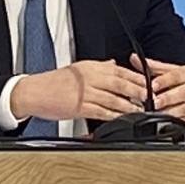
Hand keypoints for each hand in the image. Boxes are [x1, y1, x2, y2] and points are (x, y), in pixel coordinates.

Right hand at [10, 60, 147, 122]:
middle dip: (138, 91)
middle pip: (121, 83)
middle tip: (151, 98)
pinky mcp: (79, 107)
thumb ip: (99, 67)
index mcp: (92, 67)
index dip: (137, 77)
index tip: (149, 84)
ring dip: (129, 106)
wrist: (34, 91)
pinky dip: (114, 116)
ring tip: (141, 110)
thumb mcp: (79, 68)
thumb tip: (115, 64)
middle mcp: (90, 77)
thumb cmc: (55, 81)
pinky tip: (123, 119)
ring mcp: (85, 92)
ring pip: (114, 99)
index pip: (120, 70)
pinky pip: (101, 112)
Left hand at [130, 55, 184, 126]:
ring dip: (170, 113)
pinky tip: (168, 123)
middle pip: (181, 93)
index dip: (164, 80)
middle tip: (154, 103)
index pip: (176, 75)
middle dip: (167, 99)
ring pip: (184, 109)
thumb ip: (155, 67)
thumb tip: (134, 58)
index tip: (153, 85)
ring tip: (156, 115)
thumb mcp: (177, 71)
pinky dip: (177, 122)